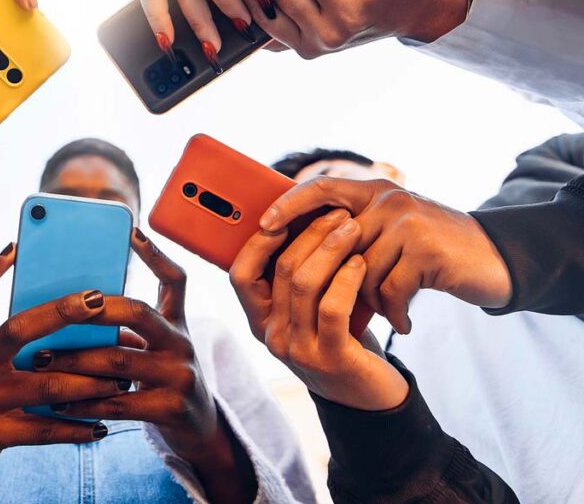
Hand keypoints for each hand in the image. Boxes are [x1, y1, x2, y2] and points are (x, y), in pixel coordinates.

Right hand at [0, 244, 122, 502]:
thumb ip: (7, 333)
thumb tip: (59, 303)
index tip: (16, 249)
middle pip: (18, 330)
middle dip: (60, 313)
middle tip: (99, 303)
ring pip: (45, 386)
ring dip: (88, 382)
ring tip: (120, 379)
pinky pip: (43, 430)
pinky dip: (76, 428)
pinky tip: (101, 426)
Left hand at [38, 230, 255, 502]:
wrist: (199, 430)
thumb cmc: (162, 380)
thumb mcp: (156, 347)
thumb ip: (127, 329)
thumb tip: (67, 310)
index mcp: (177, 322)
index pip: (175, 279)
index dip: (155, 254)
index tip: (132, 230)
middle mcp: (182, 343)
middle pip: (138, 312)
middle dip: (94, 309)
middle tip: (58, 310)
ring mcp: (180, 375)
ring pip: (119, 360)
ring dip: (74, 360)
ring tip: (41, 359)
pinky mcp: (171, 409)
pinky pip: (118, 403)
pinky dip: (84, 403)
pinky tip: (59, 404)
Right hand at [231, 209, 408, 410]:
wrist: (367, 395)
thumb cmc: (339, 338)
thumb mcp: (307, 310)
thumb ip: (295, 279)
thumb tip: (296, 218)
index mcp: (259, 320)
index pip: (240, 274)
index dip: (258, 242)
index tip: (285, 213)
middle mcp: (271, 336)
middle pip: (281, 270)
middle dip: (310, 233)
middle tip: (338, 213)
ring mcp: (297, 350)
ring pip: (304, 284)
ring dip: (331, 248)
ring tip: (353, 228)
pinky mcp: (330, 359)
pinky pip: (332, 307)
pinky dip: (346, 278)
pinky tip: (360, 262)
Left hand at [259, 177, 511, 332]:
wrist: (493, 260)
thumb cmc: (429, 253)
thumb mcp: (390, 232)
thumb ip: (352, 233)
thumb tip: (293, 250)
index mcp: (373, 190)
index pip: (320, 187)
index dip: (289, 205)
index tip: (265, 227)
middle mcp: (388, 199)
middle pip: (335, 243)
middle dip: (333, 280)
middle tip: (336, 306)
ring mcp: (407, 221)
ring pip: (360, 271)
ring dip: (370, 300)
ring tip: (387, 312)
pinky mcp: (426, 249)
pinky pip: (389, 288)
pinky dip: (394, 312)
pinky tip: (403, 323)